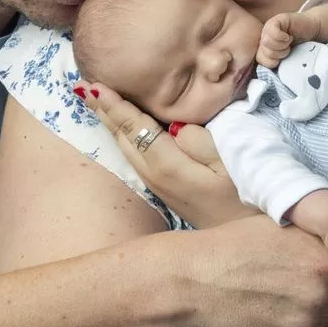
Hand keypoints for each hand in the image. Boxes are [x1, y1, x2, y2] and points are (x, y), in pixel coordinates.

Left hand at [78, 82, 254, 227]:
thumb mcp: (231, 164)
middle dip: (103, 111)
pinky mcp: (165, 191)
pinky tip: (120, 129)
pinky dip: (123, 136)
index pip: (134, 127)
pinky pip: (135, 156)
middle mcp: (155, 177)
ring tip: (92, 102)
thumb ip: (200, 141)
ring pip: (125, 148)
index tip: (93, 84)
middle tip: (80, 85)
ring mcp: (158, 186)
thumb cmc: (247, 197)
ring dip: (109, 123)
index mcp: (168, 166)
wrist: (246, 242)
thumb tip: (175, 128)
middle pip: (122, 137)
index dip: (114, 105)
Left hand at [257, 12, 322, 68]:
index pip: (260, 60)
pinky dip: (283, 37)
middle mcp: (263, 37)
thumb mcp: (286, 58)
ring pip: (267, 42)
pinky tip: (289, 36)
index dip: (273, 62)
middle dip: (279, 54)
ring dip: (282, 45)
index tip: (283, 57)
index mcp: (263, 48)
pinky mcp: (275, 20)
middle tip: (288, 48)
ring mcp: (267, 28)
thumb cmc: (300, 45)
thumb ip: (275, 63)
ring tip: (289, 42)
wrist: (312, 29)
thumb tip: (268, 73)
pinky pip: (273, 32)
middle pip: (264, 52)